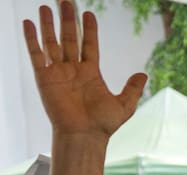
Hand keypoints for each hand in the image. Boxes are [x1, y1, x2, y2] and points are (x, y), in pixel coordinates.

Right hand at [22, 2, 146, 139]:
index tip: (88, 13)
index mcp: (91, 73)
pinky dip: (32, 39)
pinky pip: (37, 54)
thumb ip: (132, 89)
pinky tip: (29, 23)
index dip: (89, 29)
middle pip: (69, 38)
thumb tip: (143, 74)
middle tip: (65, 1)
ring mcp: (58, 72)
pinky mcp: (44, 78)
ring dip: (49, 24)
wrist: (84, 135)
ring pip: (52, 42)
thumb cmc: (103, 125)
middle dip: (67, 19)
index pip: (89, 45)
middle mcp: (73, 70)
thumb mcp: (125, 105)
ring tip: (46, 6)